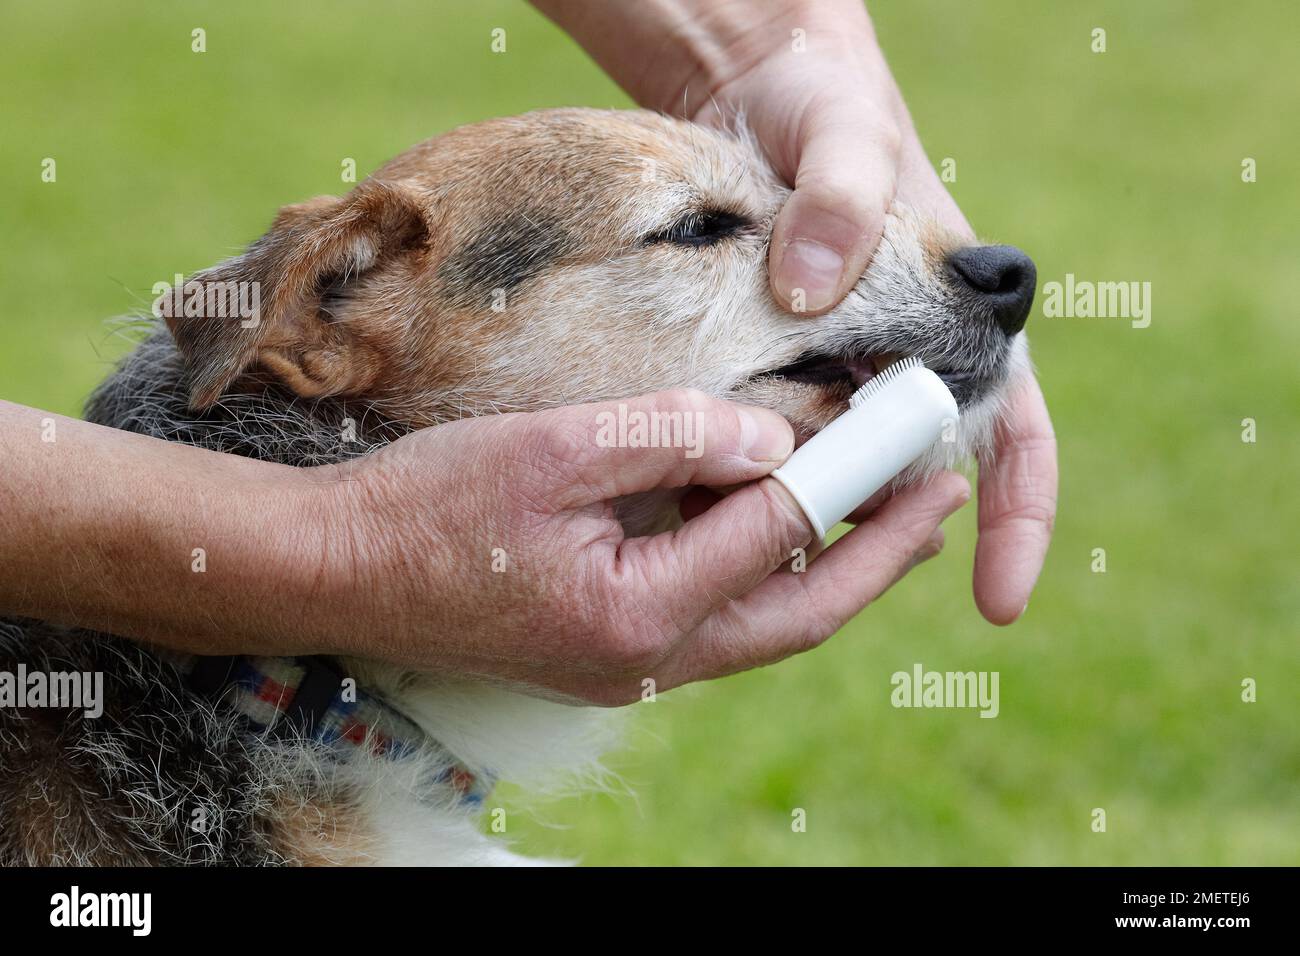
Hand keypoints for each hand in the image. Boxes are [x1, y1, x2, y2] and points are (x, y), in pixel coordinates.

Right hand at [313, 391, 969, 703]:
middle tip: (938, 495)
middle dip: (877, 551)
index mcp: (638, 612)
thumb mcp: (551, 448)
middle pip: (798, 610)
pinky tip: (779, 522)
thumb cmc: (427, 506)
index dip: (852, 471)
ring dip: (826, 563)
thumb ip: (671, 435)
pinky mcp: (610, 648)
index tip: (910, 424)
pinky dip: (761, 570)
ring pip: (762, 620)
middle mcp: (647, 658)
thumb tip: (773, 436)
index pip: (777, 532)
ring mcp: (629, 664)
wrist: (336, 570)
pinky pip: (715, 616)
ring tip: (880, 503)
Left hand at [532, 0, 1057, 622]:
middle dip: (884, 534)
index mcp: (959, 325)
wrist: (754, 87)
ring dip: (808, 510)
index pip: (1015, 437)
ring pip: (834, 465)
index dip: (1017, 521)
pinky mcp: (769, 360)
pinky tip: (702, 493)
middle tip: (825, 569)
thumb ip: (840, 198)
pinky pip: (766, 430)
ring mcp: (833, 366)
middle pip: (914, 475)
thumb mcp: (845, 137)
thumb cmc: (827, 105)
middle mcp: (901, 360)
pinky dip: (748, 466)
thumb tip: (808, 290)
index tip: (999, 602)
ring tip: (757, 550)